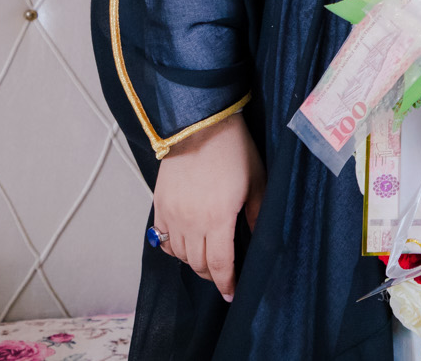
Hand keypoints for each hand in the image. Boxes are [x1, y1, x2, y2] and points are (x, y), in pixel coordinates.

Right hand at [152, 114, 264, 302]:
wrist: (200, 125)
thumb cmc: (233, 149)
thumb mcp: (256, 181)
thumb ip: (257, 214)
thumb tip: (261, 239)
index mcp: (218, 218)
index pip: (220, 265)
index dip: (226, 284)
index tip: (232, 294)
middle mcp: (191, 222)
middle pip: (198, 264)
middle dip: (212, 275)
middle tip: (223, 274)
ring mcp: (172, 214)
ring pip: (180, 255)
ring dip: (194, 261)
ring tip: (207, 258)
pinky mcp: (159, 206)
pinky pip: (163, 239)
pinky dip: (174, 248)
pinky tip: (186, 243)